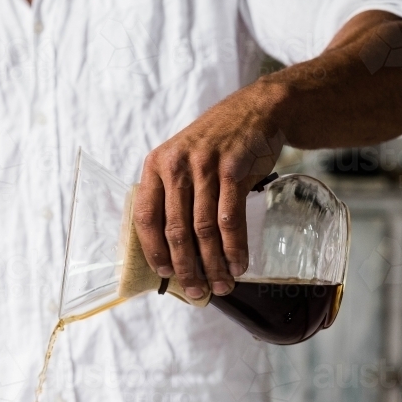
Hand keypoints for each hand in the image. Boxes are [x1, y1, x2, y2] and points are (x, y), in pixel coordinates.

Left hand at [132, 82, 287, 298]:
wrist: (257, 111)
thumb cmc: (218, 144)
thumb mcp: (184, 159)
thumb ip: (174, 195)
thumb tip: (173, 250)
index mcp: (156, 166)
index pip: (144, 217)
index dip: (154, 250)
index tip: (165, 273)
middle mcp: (175, 166)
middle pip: (176, 230)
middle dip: (186, 267)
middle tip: (196, 290)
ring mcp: (204, 167)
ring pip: (203, 229)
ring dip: (213, 264)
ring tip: (222, 285)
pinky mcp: (232, 170)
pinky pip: (229, 219)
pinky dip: (234, 248)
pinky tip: (238, 264)